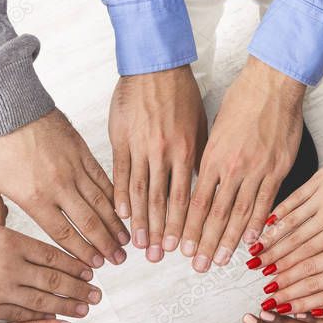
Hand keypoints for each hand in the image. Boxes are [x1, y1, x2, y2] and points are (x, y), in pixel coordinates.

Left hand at [0, 110, 128, 267]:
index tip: (94, 265)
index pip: (63, 233)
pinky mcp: (81, 151)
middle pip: (88, 223)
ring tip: (125, 241)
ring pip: (100, 202)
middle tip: (117, 260)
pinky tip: (122, 208)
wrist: (6, 101)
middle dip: (104, 245)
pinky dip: (114, 196)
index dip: (81, 252)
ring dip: (114, 224)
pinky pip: (102, 178)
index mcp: (34, 197)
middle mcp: (58, 186)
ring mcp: (73, 168)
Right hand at [0, 207, 103, 320]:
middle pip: (55, 279)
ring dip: (68, 306)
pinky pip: (23, 316)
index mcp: (12, 242)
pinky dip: (42, 319)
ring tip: (85, 309)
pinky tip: (57, 322)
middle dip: (79, 288)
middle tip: (97, 294)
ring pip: (44, 300)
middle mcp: (14, 267)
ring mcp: (4, 290)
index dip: (75, 265)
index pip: (53, 254)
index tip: (89, 270)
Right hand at [109, 66, 206, 261]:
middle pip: (161, 202)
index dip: (182, 225)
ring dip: (140, 222)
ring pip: (140, 193)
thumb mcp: (200, 126)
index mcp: (187, 151)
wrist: (155, 65)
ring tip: (138, 245)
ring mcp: (141, 148)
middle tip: (156, 257)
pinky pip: (120, 174)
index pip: (185, 198)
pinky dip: (120, 197)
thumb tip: (202, 187)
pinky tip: (121, 216)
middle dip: (160, 233)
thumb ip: (198, 158)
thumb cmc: (180, 93)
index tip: (180, 247)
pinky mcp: (121, 140)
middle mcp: (164, 153)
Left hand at [184, 57, 305, 271]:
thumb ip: (208, 158)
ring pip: (239, 214)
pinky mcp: (278, 169)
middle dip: (204, 243)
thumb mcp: (214, 129)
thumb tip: (200, 182)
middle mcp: (231, 167)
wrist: (272, 83)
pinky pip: (266, 203)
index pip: (196, 202)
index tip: (180, 247)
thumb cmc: (241, 100)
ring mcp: (256, 170)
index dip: (188, 228)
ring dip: (228, 241)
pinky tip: (252, 241)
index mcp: (211, 157)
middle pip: (214, 214)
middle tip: (196, 266)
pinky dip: (258, 224)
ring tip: (219, 261)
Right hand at [255, 121, 322, 272]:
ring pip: (291, 222)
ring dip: (271, 238)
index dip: (291, 268)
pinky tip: (266, 221)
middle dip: (274, 258)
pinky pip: (294, 198)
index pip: (312, 255)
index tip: (276, 277)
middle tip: (256, 268)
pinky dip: (279, 210)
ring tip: (255, 249)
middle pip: (296, 242)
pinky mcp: (319, 179)